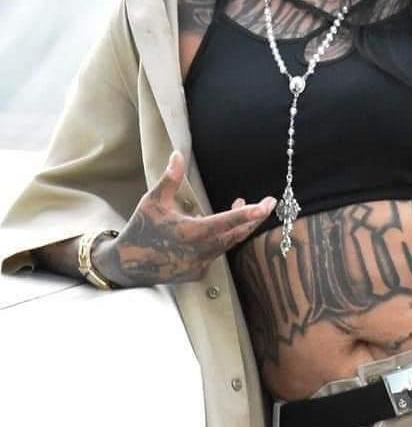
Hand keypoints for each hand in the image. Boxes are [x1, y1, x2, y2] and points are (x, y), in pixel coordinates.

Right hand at [95, 151, 276, 285]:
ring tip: (242, 205)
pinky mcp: (198, 272)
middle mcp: (199, 252)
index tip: (265, 206)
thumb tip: (177, 154)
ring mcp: (200, 265)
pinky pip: (216, 253)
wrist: (127, 265)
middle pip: (235, 235)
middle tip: (269, 203)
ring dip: (237, 226)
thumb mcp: (153, 200)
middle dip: (253, 218)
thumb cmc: (141, 228)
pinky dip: (222, 238)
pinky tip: (217, 226)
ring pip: (227, 244)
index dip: (247, 214)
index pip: (225, 222)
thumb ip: (170, 179)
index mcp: (190, 233)